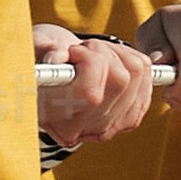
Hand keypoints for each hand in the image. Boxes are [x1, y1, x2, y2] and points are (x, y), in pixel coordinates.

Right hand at [37, 22, 158, 151]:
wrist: (52, 70)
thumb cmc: (38, 56)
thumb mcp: (33, 49)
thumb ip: (43, 51)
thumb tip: (57, 56)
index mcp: (55, 120)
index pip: (91, 94)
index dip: (87, 61)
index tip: (70, 52)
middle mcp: (84, 130)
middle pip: (120, 80)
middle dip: (101, 52)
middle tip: (81, 50)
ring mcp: (109, 126)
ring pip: (136, 72)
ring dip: (116, 53)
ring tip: (93, 55)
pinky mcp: (129, 117)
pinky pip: (147, 74)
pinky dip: (131, 58)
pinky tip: (110, 62)